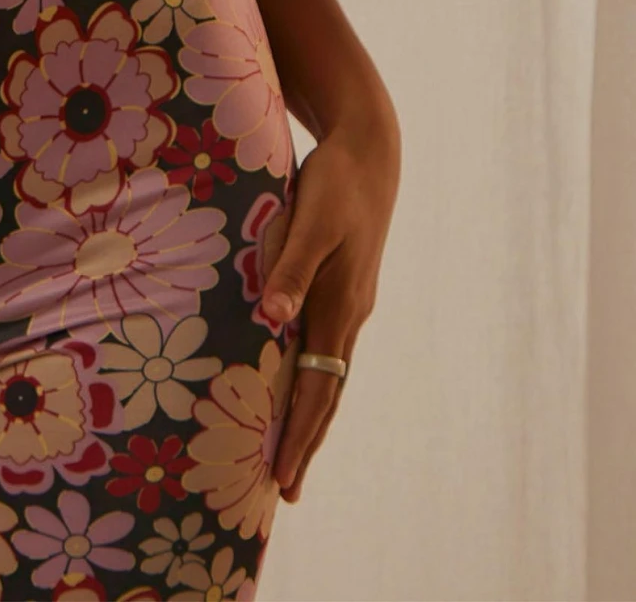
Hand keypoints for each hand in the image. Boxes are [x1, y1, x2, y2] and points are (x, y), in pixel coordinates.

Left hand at [261, 102, 399, 500]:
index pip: (318, 388)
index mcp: (340, 306)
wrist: (368, 152)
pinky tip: (294, 383)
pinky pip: (324, 347)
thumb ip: (291, 267)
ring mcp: (348, 303)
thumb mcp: (310, 219)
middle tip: (286, 491)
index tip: (283, 479)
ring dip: (309, 415)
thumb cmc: (335, 183)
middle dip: (306, 441)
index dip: (299, 434)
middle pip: (326, 393)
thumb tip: (273, 318)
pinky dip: (310, 378)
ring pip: (327, 373)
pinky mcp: (342, 287)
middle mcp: (348, 314)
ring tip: (289, 452)